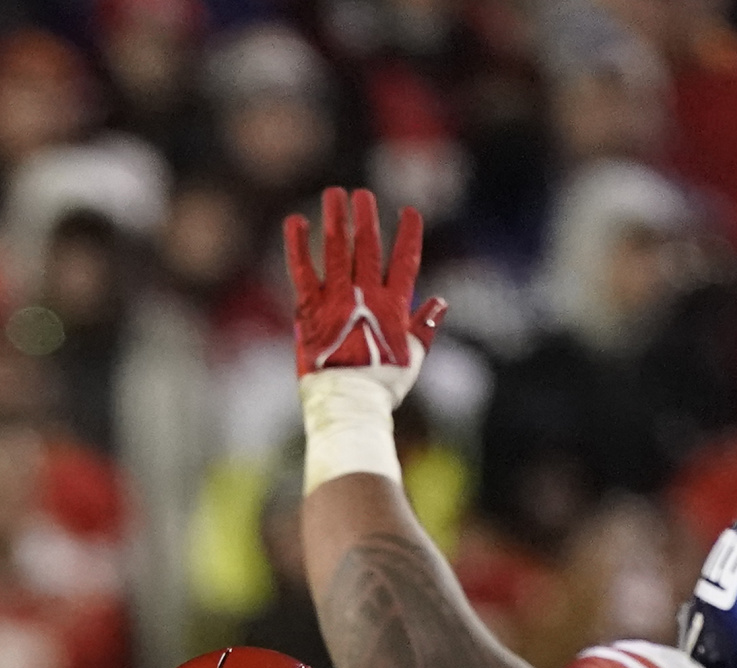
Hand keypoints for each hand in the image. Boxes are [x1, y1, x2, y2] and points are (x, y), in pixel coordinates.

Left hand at [284, 188, 444, 405]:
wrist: (349, 405)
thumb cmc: (382, 387)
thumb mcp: (412, 358)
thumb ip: (425, 327)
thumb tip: (440, 302)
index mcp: (394, 307)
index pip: (405, 262)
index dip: (408, 235)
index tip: (409, 212)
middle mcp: (366, 296)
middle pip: (368, 247)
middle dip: (366, 218)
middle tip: (362, 194)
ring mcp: (337, 300)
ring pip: (337, 250)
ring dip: (336, 219)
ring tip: (334, 194)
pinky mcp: (309, 310)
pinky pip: (302, 271)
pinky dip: (298, 245)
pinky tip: (295, 221)